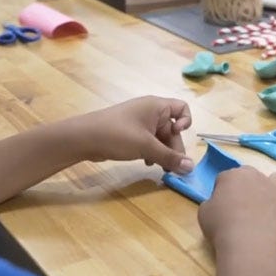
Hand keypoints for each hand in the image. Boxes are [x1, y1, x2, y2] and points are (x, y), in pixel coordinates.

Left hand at [78, 96, 193, 173]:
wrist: (83, 138)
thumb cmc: (117, 135)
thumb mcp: (146, 147)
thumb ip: (170, 157)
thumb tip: (191, 168)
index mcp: (157, 106)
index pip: (182, 109)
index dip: (186, 122)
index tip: (177, 135)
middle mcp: (151, 112)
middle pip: (173, 129)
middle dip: (174, 147)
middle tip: (173, 167)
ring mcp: (140, 123)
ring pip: (161, 138)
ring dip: (164, 153)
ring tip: (163, 169)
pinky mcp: (131, 134)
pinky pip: (150, 142)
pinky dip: (153, 152)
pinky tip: (148, 164)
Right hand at [199, 167, 275, 254]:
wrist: (250, 245)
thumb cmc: (222, 226)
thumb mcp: (204, 212)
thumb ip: (213, 202)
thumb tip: (220, 204)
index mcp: (233, 176)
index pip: (225, 178)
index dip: (221, 191)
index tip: (221, 205)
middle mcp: (257, 178)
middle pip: (250, 175)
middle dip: (245, 186)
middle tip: (240, 206)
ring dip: (270, 189)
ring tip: (264, 207)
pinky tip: (271, 227)